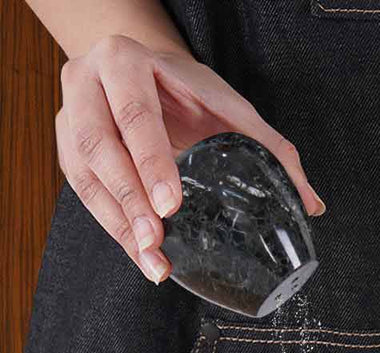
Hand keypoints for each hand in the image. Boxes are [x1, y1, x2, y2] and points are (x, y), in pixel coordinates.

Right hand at [56, 35, 324, 283]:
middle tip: (156, 242)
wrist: (142, 71)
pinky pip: (85, 193)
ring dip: (118, 225)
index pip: (135, 115)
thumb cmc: (188, 90)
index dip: (151, 162)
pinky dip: (113, 228)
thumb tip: (311, 203)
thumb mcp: (231, 107)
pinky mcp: (67, 147)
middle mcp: (87, 83)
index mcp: (126, 63)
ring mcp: (70, 116)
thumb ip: (272, 150)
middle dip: (130, 201)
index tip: (171, 206)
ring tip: (151, 261)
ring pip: (85, 175)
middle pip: (100, 147)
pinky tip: (139, 254)